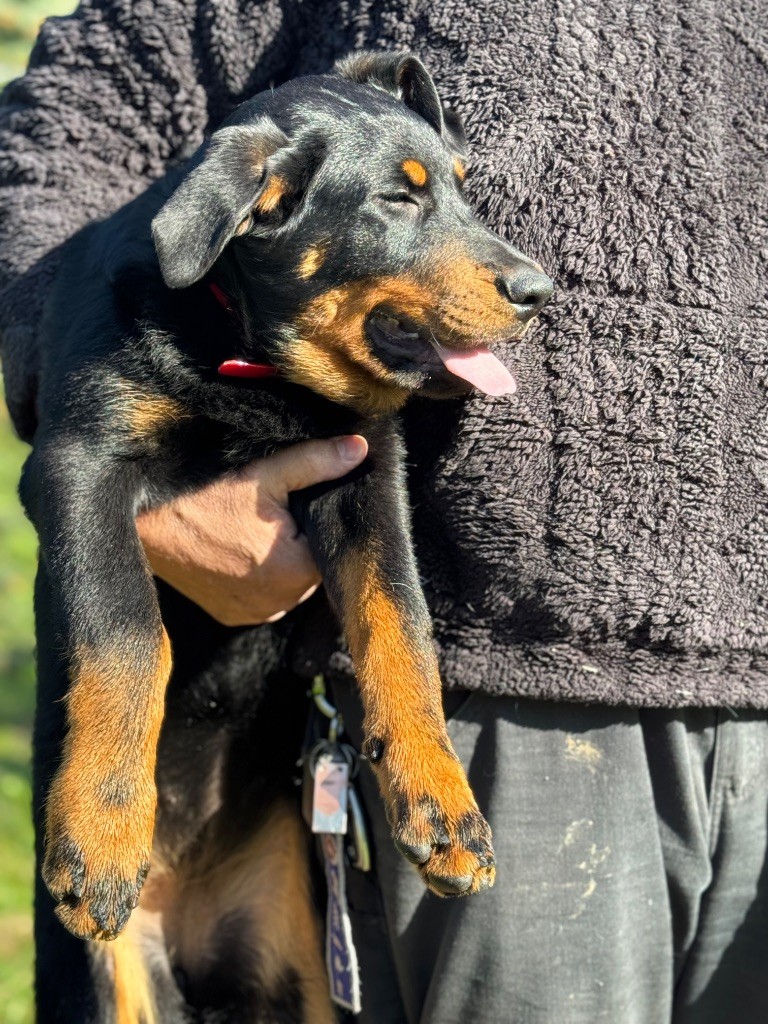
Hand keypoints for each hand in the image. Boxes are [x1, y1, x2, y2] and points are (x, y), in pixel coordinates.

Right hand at [136, 435, 367, 625]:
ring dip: (283, 562)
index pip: (332, 547)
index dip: (322, 522)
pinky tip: (243, 549)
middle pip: (313, 567)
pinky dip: (260, 577)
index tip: (306, 503)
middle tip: (281, 511)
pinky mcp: (232, 616)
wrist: (140, 526)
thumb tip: (360, 449)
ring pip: (290, 583)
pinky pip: (263, 597)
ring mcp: (254, 614)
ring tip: (260, 529)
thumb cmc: (202, 498)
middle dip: (304, 542)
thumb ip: (317, 462)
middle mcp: (280, 604)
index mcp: (297, 571)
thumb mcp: (265, 473)